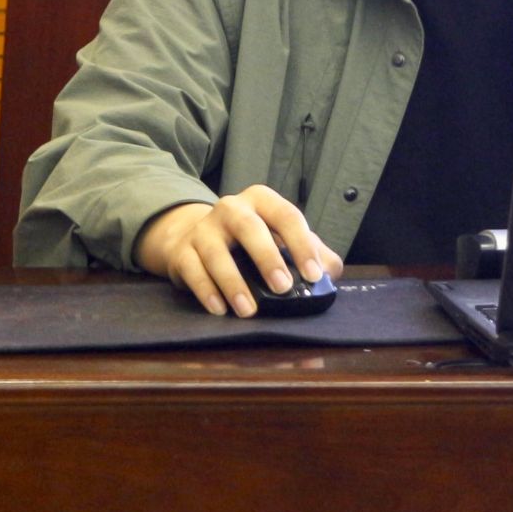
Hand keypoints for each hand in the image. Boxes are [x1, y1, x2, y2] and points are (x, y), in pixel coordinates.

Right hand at [135, 185, 342, 317]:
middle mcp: (231, 208)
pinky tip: (219, 309)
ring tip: (248, 310)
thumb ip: (311, 252)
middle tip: (283, 287)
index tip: (313, 275)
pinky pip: (192, 270)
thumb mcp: (281, 238)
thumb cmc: (249, 240)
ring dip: (233, 283)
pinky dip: (206, 291)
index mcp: (262, 201)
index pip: (287, 216)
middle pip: (249, 227)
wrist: (193, 236)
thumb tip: (330, 274)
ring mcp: (204, 228)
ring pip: (216, 252)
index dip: (302, 245)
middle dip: (267, 257)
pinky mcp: (182, 251)